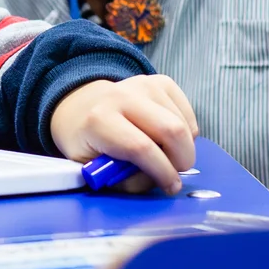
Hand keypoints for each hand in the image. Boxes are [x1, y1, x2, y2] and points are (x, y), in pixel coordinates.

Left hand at [48, 75, 199, 194]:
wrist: (81, 107)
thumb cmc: (87, 142)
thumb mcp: (91, 168)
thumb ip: (124, 179)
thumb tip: (157, 179)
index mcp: (99, 120)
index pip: (141, 147)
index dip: (162, 171)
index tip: (171, 187)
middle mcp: (122, 97)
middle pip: (171, 130)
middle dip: (182, 159)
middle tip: (175, 173)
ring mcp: (143, 85)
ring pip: (183, 123)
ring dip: (184, 147)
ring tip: (167, 155)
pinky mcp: (159, 82)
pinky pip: (187, 111)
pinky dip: (187, 130)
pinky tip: (169, 138)